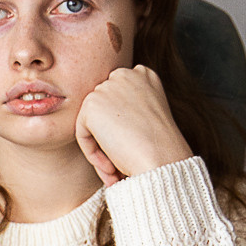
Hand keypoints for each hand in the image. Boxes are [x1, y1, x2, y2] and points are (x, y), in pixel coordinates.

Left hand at [73, 64, 193, 187]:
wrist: (163, 159)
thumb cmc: (161, 149)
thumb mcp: (148, 120)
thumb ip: (128, 112)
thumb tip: (107, 126)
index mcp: (143, 76)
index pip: (118, 101)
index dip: (122, 130)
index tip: (129, 151)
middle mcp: (125, 75)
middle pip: (104, 111)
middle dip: (109, 139)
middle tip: (119, 167)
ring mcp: (108, 87)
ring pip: (92, 123)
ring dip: (101, 150)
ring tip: (115, 171)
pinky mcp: (92, 104)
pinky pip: (82, 133)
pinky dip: (92, 153)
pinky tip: (111, 167)